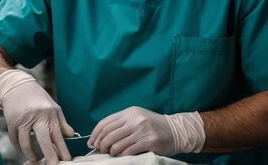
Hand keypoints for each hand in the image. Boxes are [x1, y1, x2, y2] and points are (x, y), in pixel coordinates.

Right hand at [0, 70, 74, 164]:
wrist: (17, 86)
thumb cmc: (37, 98)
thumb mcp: (53, 107)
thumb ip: (62, 122)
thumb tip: (71, 135)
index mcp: (50, 114)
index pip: (58, 135)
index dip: (62, 149)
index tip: (67, 160)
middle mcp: (38, 117)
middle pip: (44, 140)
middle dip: (50, 155)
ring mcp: (24, 120)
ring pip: (26, 142)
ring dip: (30, 154)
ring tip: (36, 160)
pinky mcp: (12, 122)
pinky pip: (15, 139)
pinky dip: (19, 147)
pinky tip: (24, 150)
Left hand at [88, 106, 204, 156]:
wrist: (176, 130)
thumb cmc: (153, 126)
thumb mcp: (137, 118)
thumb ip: (121, 124)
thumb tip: (100, 137)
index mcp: (129, 112)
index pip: (105, 123)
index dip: (95, 134)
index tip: (92, 143)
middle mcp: (134, 119)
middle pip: (108, 135)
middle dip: (101, 145)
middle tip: (101, 150)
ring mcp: (142, 130)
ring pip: (117, 144)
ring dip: (111, 152)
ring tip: (113, 153)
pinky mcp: (149, 141)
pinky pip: (128, 151)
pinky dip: (123, 155)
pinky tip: (124, 155)